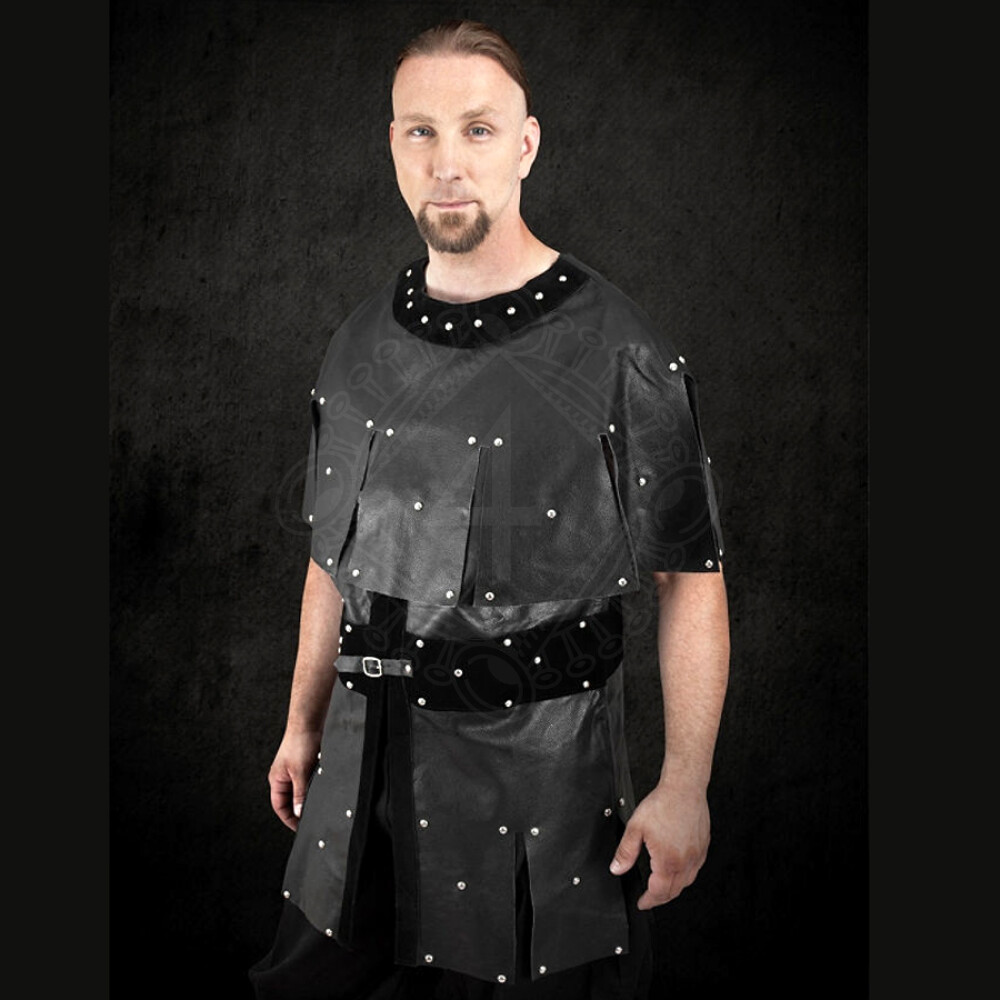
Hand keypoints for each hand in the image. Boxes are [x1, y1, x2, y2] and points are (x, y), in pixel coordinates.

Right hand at [268, 729, 321, 830]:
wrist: (309, 723)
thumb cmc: (299, 743)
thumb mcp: (300, 773)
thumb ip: (299, 794)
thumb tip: (299, 812)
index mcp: (276, 780)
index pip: (279, 806)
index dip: (288, 818)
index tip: (299, 827)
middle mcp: (283, 777)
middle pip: (289, 801)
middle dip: (298, 809)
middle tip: (310, 818)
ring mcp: (294, 771)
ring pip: (299, 792)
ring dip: (307, 797)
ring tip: (316, 802)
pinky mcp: (305, 765)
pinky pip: (307, 782)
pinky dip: (313, 787)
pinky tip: (320, 787)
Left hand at [609, 781, 710, 908]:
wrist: (684, 788)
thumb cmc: (663, 804)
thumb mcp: (636, 828)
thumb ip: (625, 852)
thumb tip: (617, 868)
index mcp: (668, 861)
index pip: (658, 892)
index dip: (648, 901)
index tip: (642, 903)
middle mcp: (686, 862)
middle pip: (674, 892)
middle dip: (660, 899)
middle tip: (650, 898)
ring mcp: (697, 855)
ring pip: (687, 883)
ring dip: (673, 889)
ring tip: (662, 887)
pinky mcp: (703, 847)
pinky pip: (695, 870)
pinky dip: (685, 876)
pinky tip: (677, 869)